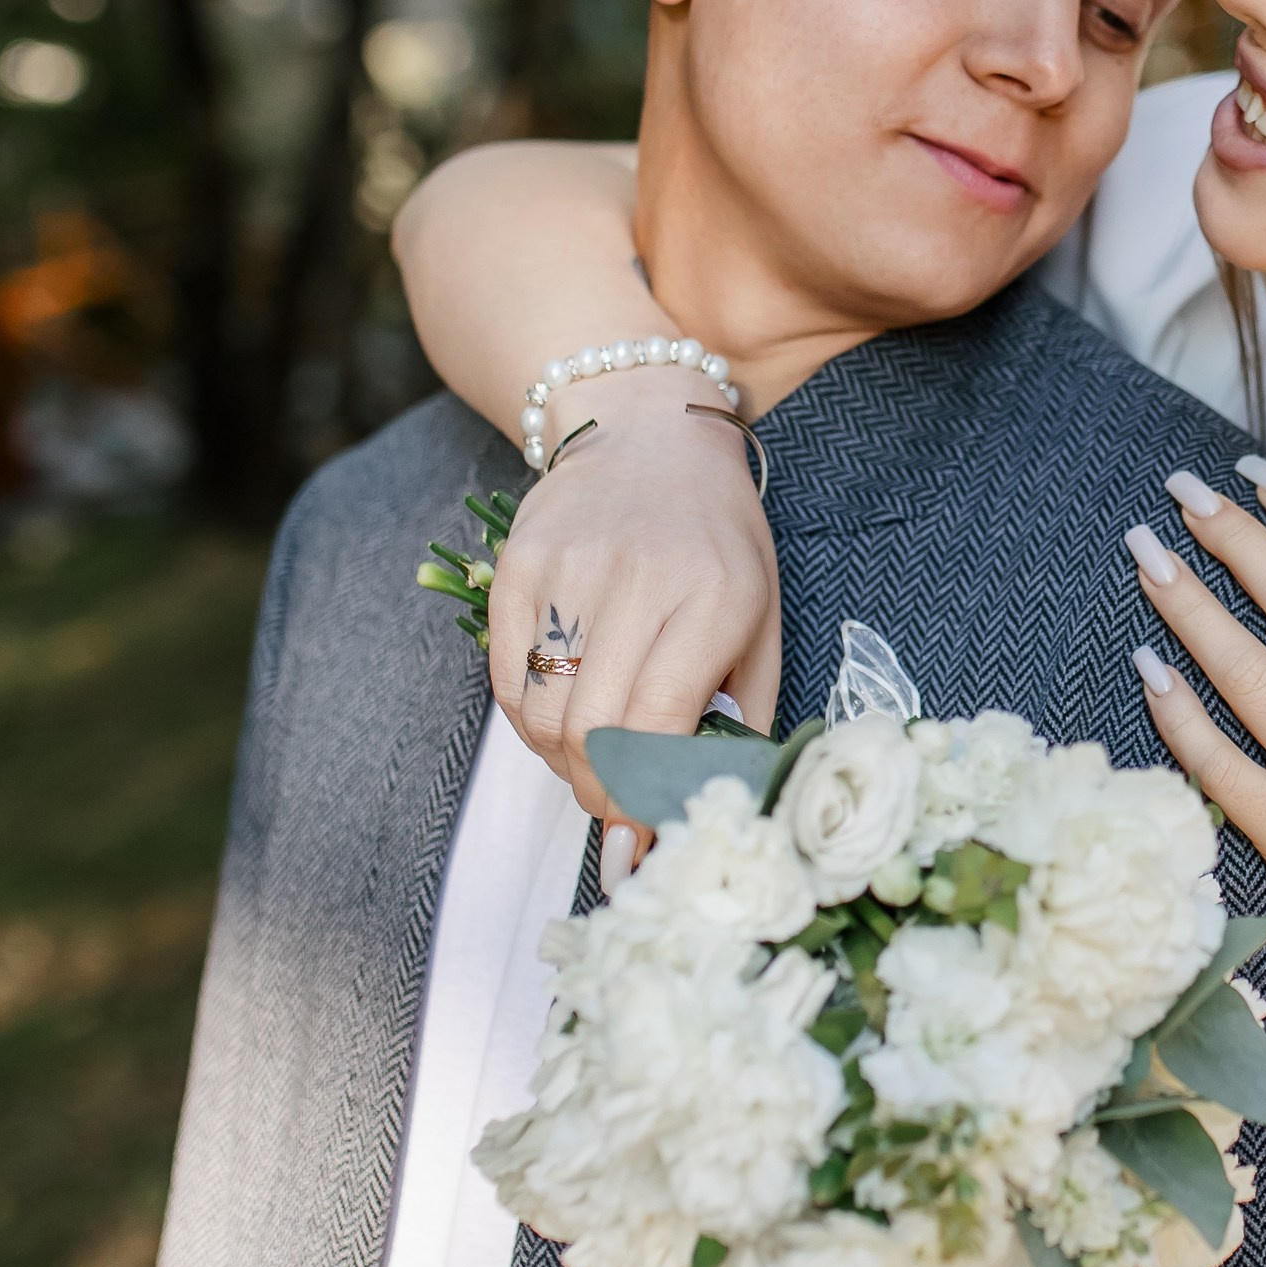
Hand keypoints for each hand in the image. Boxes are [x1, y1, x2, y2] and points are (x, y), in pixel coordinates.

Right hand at [485, 373, 780, 827]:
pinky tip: (559, 712)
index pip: (659, 725)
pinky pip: (504, 677)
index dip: (643, 795)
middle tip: (614, 804)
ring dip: (559, 760)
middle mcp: (637, 582)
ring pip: (539, 713)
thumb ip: (743, 711)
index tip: (642, 832)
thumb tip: (707, 800)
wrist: (650, 434)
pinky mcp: (518, 564)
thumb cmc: (717, 540)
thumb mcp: (761, 616)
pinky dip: (527, 718)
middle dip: (600, 792)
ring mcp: (569, 570)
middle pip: (591, 731)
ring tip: (588, 755)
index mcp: (712, 599)